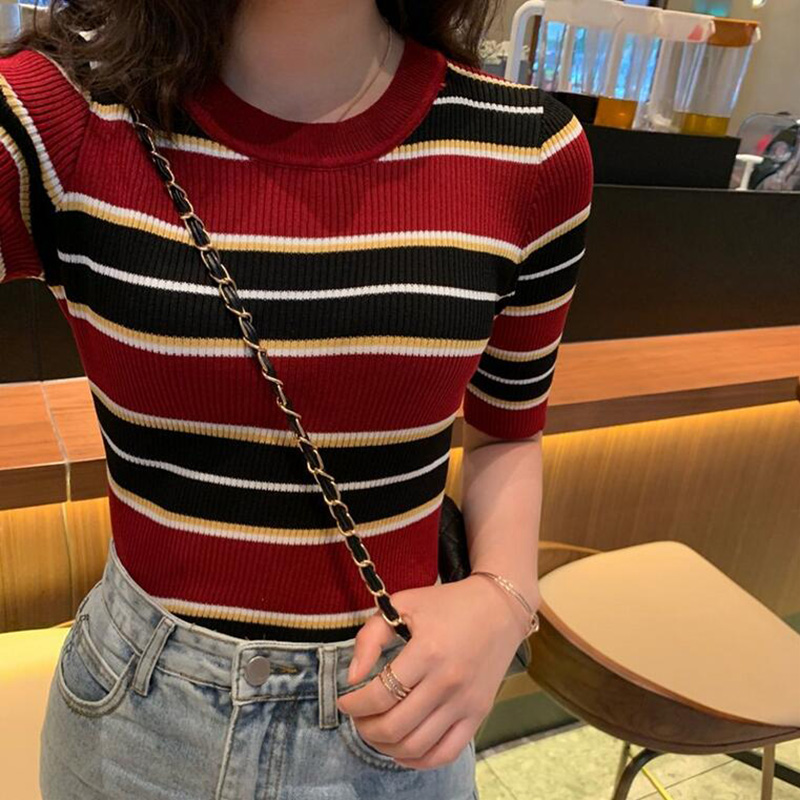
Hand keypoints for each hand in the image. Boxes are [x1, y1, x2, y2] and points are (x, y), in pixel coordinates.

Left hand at [335, 575, 538, 769]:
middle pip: (394, 726)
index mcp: (427, 652)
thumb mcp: (403, 605)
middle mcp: (447, 682)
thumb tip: (353, 677)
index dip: (354, 704)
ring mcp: (465, 702)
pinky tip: (401, 749)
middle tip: (357, 716)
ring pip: (416, 746)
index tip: (344, 700)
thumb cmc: (445, 604)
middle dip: (365, 728)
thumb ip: (371, 637)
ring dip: (386, 746)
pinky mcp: (478, 713)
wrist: (498, 608)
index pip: (379, 695)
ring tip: (375, 730)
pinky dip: (419, 760)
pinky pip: (446, 753)